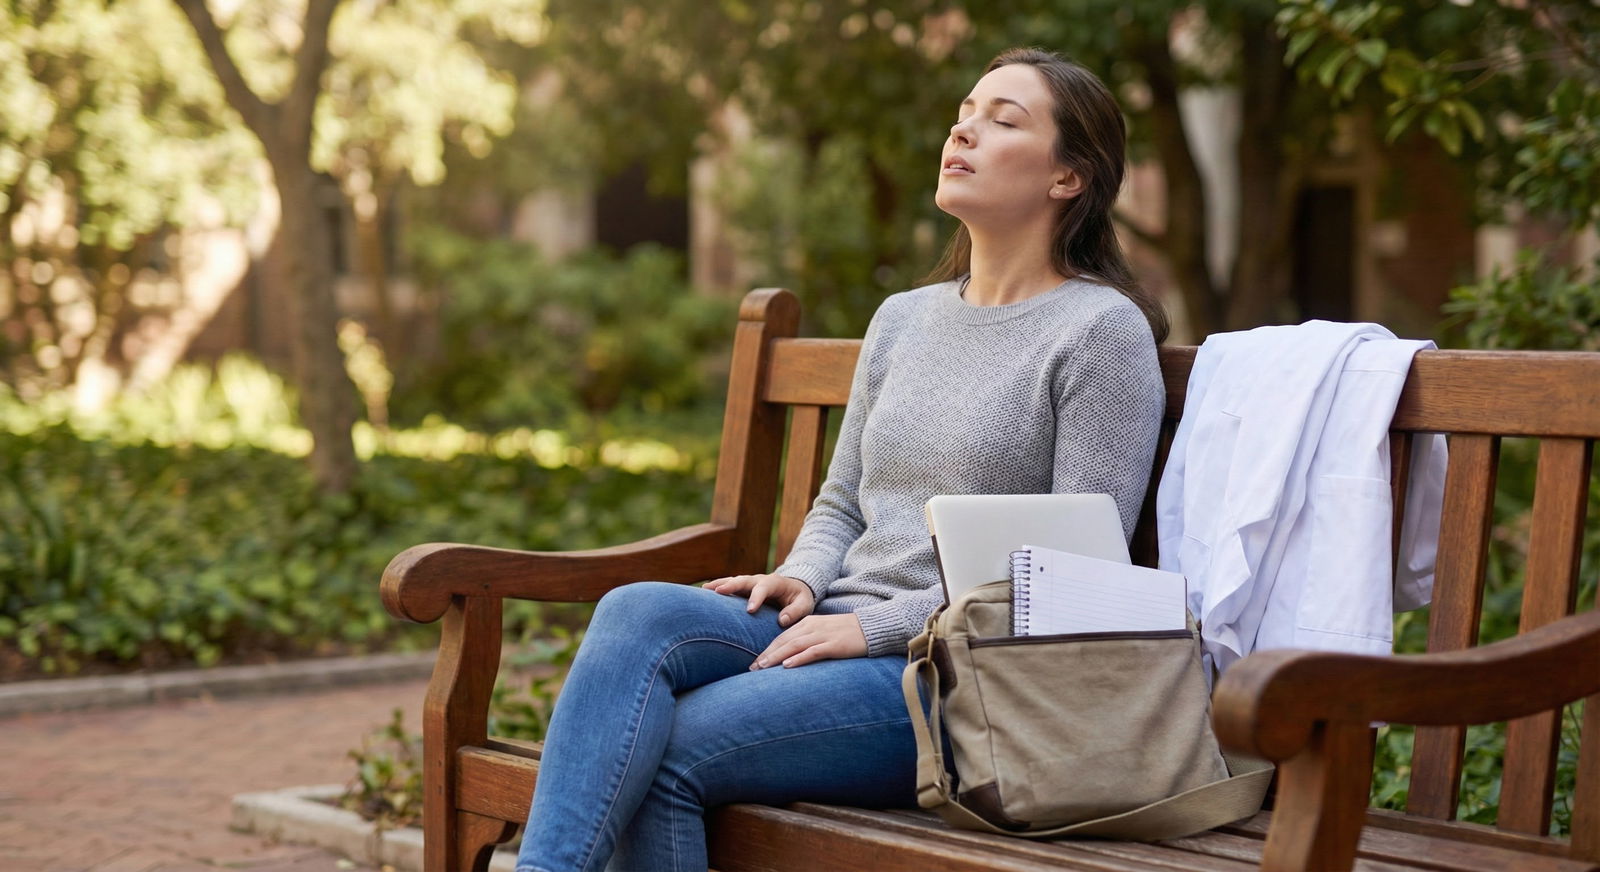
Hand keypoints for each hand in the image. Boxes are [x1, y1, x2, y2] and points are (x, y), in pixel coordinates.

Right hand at [702, 573, 815, 626]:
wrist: (794, 589)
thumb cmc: (800, 599)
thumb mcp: (804, 605)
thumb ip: (795, 612)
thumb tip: (782, 620)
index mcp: (775, 582)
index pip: (764, 588)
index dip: (757, 597)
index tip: (750, 610)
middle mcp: (759, 580)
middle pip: (744, 580)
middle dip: (731, 585)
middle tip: (718, 591)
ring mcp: (749, 583)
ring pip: (733, 581)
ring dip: (719, 584)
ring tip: (704, 589)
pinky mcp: (742, 590)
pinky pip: (728, 586)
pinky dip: (717, 588)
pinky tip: (704, 593)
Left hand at [749, 613, 866, 669]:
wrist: (872, 627)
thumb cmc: (847, 633)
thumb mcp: (823, 633)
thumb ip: (808, 641)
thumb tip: (790, 658)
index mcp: (808, 623)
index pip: (782, 637)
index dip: (767, 650)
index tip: (755, 664)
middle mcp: (812, 627)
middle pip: (784, 641)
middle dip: (767, 655)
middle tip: (752, 669)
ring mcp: (823, 635)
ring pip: (794, 646)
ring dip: (777, 657)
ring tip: (763, 668)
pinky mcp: (834, 644)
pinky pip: (813, 651)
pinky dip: (799, 658)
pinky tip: (787, 666)